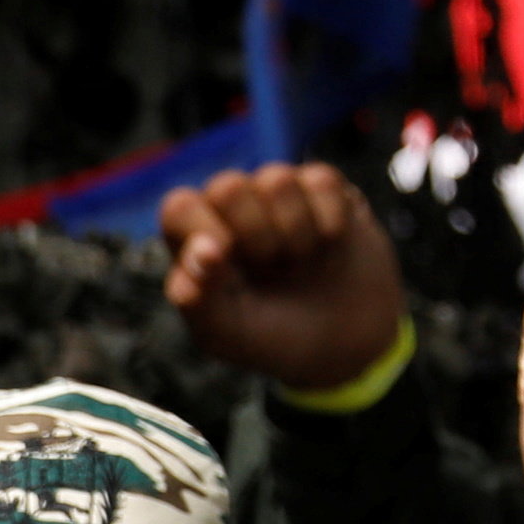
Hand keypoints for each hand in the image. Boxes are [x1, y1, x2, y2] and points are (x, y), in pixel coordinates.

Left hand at [160, 161, 408, 393]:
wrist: (343, 342)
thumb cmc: (271, 337)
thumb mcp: (228, 335)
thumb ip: (199, 300)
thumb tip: (201, 253)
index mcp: (195, 238)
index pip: (180, 208)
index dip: (200, 228)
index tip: (222, 259)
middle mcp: (231, 208)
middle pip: (228, 187)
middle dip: (255, 237)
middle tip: (271, 271)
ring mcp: (276, 194)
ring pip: (276, 181)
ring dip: (295, 234)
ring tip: (298, 262)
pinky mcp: (322, 187)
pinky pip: (320, 181)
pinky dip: (329, 224)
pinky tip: (329, 246)